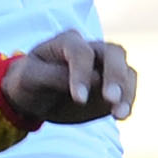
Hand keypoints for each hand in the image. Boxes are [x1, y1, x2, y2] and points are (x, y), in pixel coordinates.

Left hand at [2, 32, 135, 126]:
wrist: (34, 97)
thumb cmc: (29, 81)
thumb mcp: (30, 78)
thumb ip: (54, 76)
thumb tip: (92, 80)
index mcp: (68, 42)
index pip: (82, 53)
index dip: (82, 74)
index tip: (78, 99)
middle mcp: (92, 50)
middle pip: (114, 54)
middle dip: (116, 76)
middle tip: (111, 99)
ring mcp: (105, 68)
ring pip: (127, 72)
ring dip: (127, 93)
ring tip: (119, 115)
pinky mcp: (112, 87)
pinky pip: (128, 90)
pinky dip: (128, 102)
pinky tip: (121, 116)